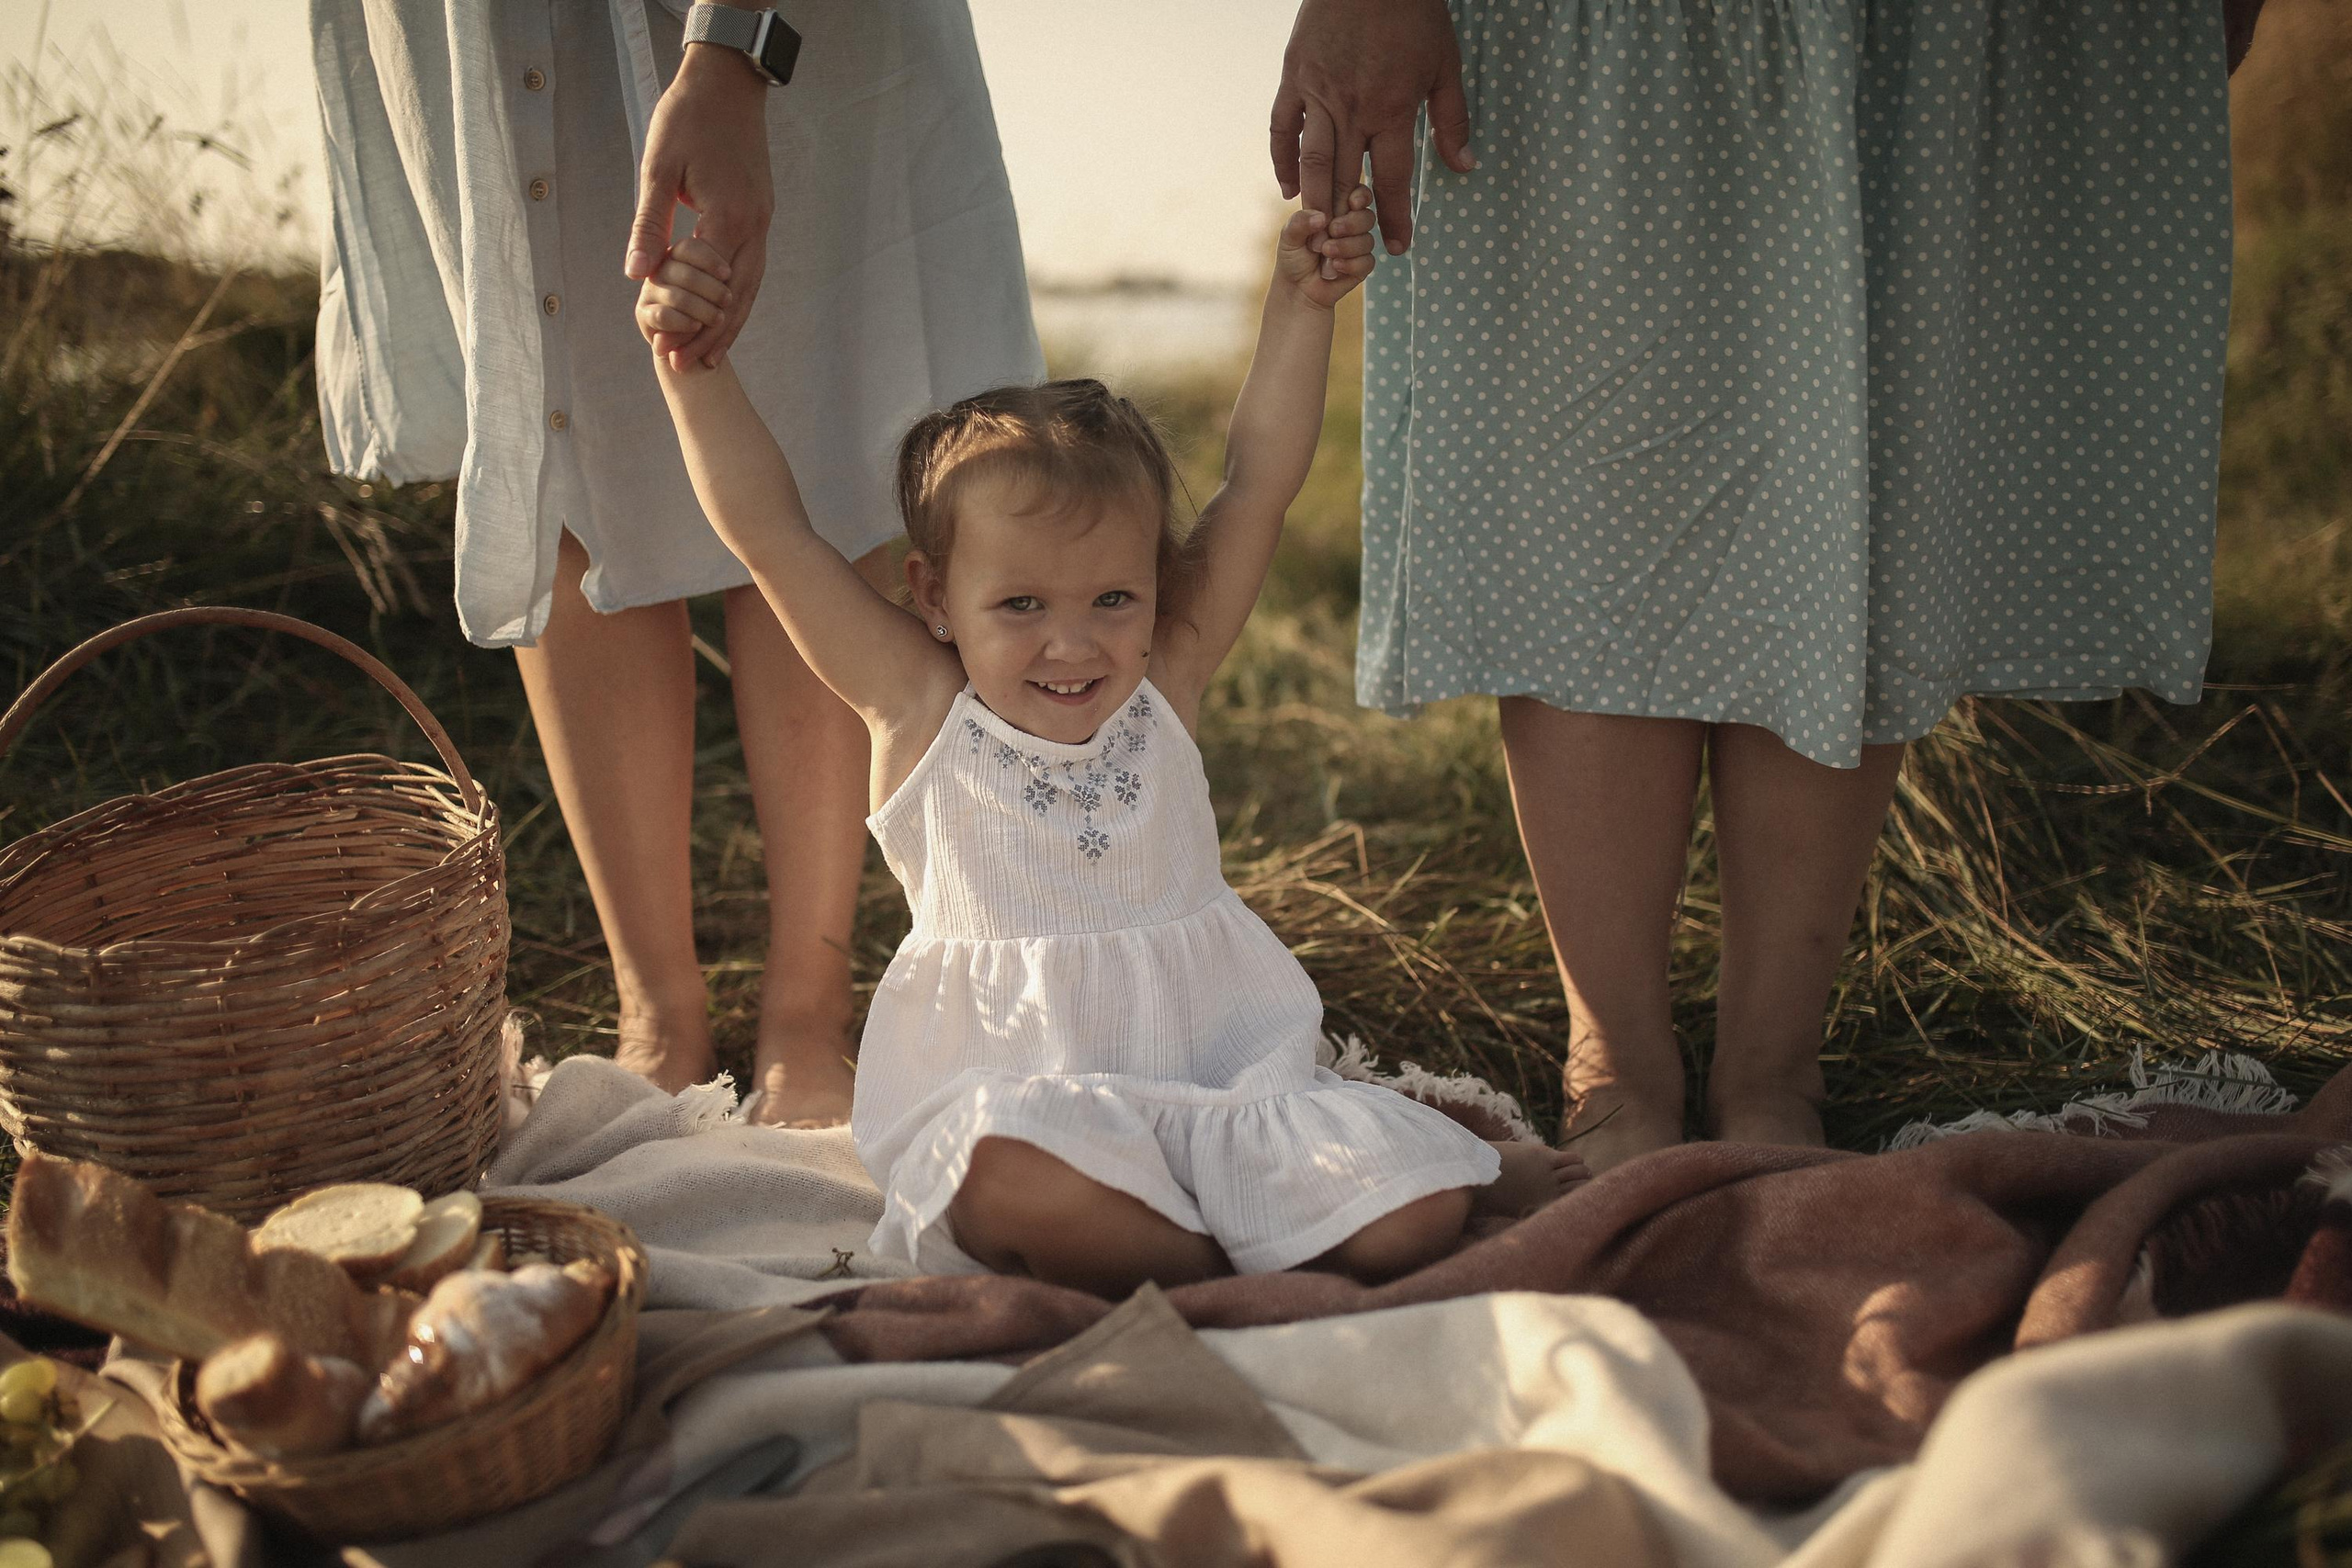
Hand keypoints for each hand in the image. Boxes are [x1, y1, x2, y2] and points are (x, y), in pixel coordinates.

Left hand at [624, 44, 772, 366]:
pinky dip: (740, 298)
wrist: (729, 81)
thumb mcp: (657, 167)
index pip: (708, 287)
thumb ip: (648, 224)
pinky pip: (753, 268)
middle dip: (712, 335)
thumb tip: (636, 274)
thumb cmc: (687, 117)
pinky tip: (725, 313)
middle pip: (738, 298)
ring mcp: (763, 220)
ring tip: (709, 354)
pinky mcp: (762, 213)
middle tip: (687, 366)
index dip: (686, 322)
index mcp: (728, 216)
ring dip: (730, 323)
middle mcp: (754, 225)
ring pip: (751, 287)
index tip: (665, 351)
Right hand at [1270, 0, 1471, 254]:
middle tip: (1348, 252)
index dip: (1394, 218)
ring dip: (1315, 201)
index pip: (1391, 180)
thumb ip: (1452, 119)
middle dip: (1347, 223)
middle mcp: (1352, 109)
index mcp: (1391, 109)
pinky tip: (1289, 188)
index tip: (1397, 248)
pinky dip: (1282, 161)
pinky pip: (1282, 128)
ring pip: (1311, 162)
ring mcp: (1318, 94)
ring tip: (1320, 231)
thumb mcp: (1445, 65)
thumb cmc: (1414, 14)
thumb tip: (1464, 166)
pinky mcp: (1294, 77)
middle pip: (1345, 181)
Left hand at [1275, 186, 1377, 309]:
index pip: (1357, 194)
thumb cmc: (1293, 258)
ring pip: (1368, 240)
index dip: (1360, 195)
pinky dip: (1350, 265)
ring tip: (1326, 253)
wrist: (1297, 290)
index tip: (1352, 202)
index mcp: (1335, 210)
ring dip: (1347, 247)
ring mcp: (1358, 246)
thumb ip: (1300, 221)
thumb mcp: (1288, 236)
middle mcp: (1350, 225)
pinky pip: (1367, 261)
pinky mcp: (1362, 266)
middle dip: (1352, 223)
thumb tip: (1322, 217)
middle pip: (1367, 216)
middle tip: (1333, 231)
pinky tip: (1334, 268)